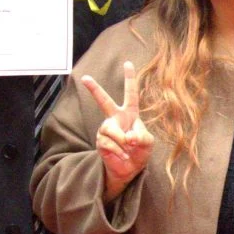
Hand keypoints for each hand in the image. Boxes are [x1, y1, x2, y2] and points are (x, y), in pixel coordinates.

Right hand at [76, 61, 154, 200]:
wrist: (128, 170)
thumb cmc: (139, 152)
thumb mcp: (148, 143)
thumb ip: (142, 137)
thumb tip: (128, 137)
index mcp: (130, 114)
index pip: (130, 94)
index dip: (130, 79)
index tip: (127, 63)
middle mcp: (115, 118)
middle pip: (104, 101)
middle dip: (94, 89)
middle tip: (85, 78)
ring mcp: (106, 129)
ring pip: (111, 130)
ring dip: (123, 143)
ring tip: (128, 150)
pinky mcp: (100, 142)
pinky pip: (109, 144)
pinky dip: (119, 152)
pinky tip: (122, 156)